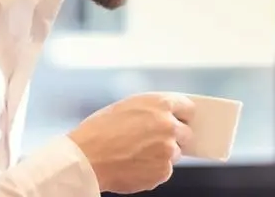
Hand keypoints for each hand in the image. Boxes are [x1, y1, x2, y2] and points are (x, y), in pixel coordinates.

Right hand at [67, 92, 194, 193]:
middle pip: (185, 133)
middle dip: (173, 137)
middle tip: (152, 141)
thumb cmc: (99, 132)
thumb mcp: (127, 107)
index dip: (181, 115)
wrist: (86, 159)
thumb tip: (166, 117)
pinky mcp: (163, 171)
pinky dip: (152, 170)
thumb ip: (152, 110)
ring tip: (136, 154)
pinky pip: (164, 171)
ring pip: (174, 153)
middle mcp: (169, 125)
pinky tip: (133, 165)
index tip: (179, 120)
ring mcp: (168, 150)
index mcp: (160, 104)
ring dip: (161, 155)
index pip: (187, 108)